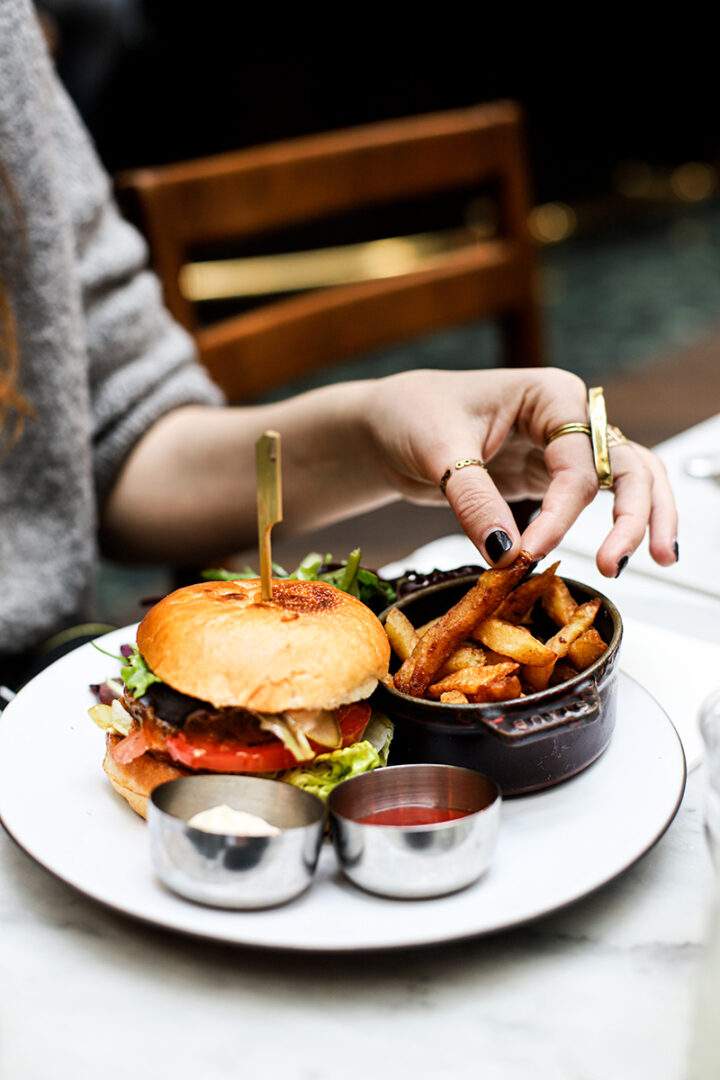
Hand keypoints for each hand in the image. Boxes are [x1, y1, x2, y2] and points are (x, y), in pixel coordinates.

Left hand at [366, 367, 677, 575]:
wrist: (388, 426)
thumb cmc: (412, 415)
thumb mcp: (439, 452)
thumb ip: (474, 500)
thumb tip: (506, 552)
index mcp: (549, 394)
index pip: (576, 462)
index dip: (561, 514)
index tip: (530, 551)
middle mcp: (566, 419)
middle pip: (625, 465)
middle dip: (635, 514)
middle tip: (619, 562)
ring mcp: (561, 449)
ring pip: (624, 480)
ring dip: (641, 518)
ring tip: (656, 560)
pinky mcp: (547, 478)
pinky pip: (589, 501)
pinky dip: (611, 523)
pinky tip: (621, 552)